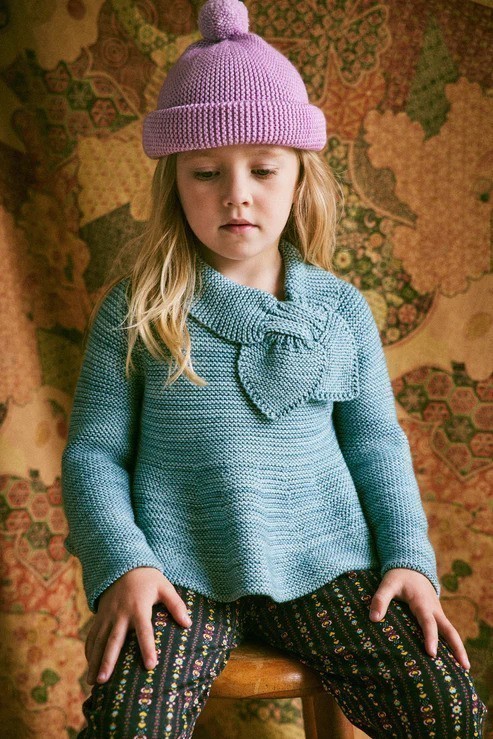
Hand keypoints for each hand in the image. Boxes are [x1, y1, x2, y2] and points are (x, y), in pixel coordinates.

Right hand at [85, 567, 191, 684]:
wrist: (123, 565)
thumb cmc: (147, 578)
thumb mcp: (164, 587)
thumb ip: (176, 605)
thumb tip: (188, 624)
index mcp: (139, 607)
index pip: (145, 630)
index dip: (148, 647)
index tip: (150, 666)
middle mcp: (120, 614)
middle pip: (114, 641)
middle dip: (108, 661)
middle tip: (104, 681)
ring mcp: (107, 616)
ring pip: (99, 641)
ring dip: (95, 662)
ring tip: (92, 682)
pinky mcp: (100, 616)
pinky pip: (92, 635)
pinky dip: (90, 651)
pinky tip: (90, 666)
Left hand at [369, 568, 470, 670]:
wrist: (411, 567)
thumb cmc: (399, 577)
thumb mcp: (388, 584)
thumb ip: (380, 599)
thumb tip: (373, 619)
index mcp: (422, 603)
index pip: (428, 622)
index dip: (430, 637)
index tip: (431, 653)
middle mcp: (434, 609)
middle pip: (450, 630)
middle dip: (457, 648)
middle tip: (465, 667)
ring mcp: (438, 613)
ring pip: (451, 631)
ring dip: (458, 648)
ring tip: (465, 669)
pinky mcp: (437, 616)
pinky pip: (446, 630)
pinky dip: (452, 643)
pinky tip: (452, 659)